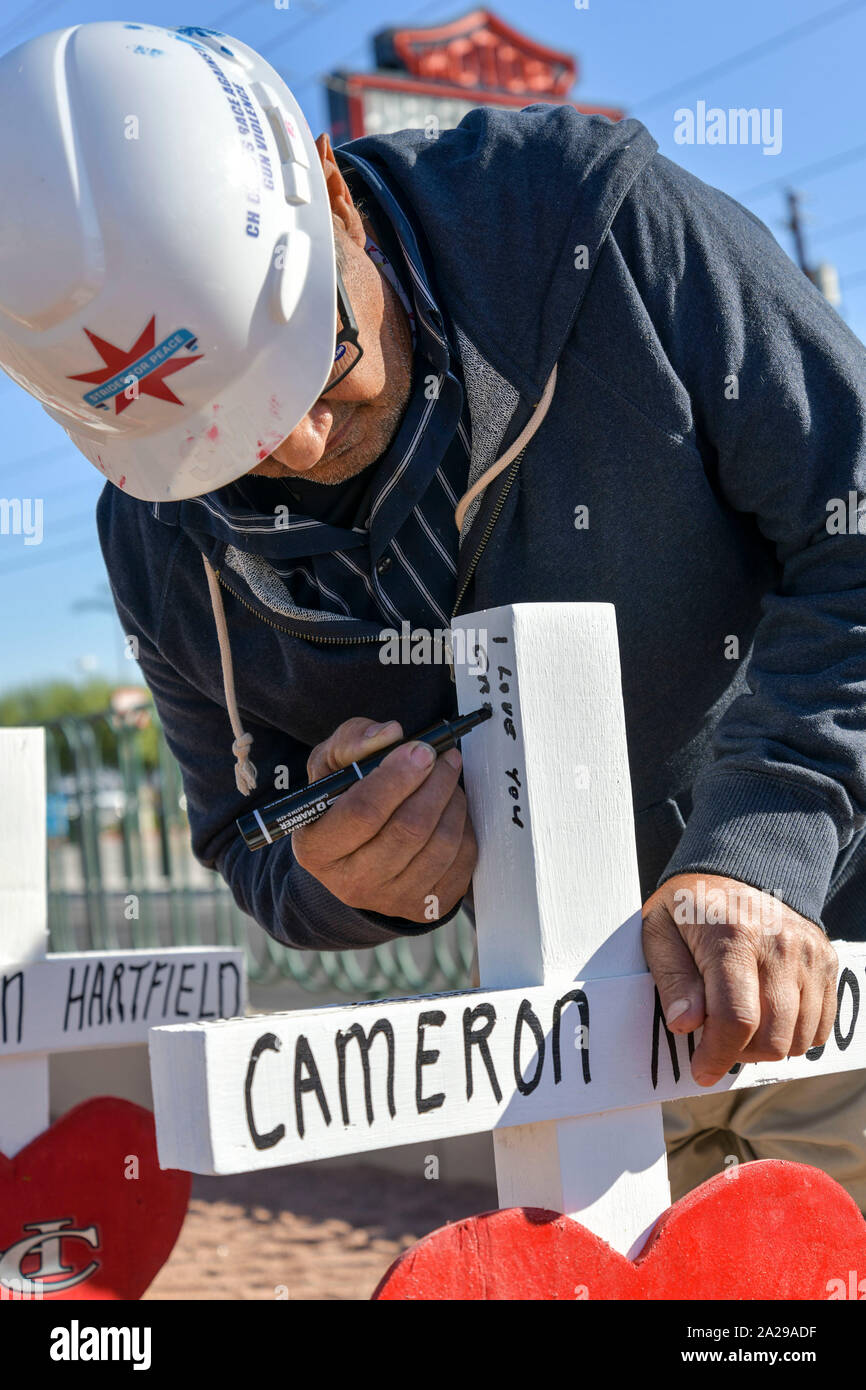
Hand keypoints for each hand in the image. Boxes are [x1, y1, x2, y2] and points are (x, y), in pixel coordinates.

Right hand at [292, 717, 476, 922]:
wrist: (355, 855)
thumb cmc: (342, 802)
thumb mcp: (330, 767)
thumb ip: (352, 741)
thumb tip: (391, 733)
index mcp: (317, 848)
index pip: (363, 813)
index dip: (397, 777)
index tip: (420, 749)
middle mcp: (351, 882)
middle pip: (408, 829)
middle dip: (435, 783)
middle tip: (444, 756)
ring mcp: (391, 899)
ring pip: (440, 844)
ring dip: (453, 801)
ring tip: (447, 778)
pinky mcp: (426, 906)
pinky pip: (461, 860)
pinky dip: (464, 827)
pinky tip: (451, 810)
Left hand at [642, 872, 837, 1085]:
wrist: (736, 872)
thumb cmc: (690, 909)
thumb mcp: (659, 932)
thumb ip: (671, 979)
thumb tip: (685, 1023)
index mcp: (733, 936)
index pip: (736, 1018)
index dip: (718, 1056)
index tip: (701, 1070)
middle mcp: (780, 944)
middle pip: (773, 1036)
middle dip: (740, 1054)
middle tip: (717, 1041)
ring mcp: (809, 953)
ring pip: (799, 1038)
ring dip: (767, 1046)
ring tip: (740, 1024)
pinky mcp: (826, 959)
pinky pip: (821, 1024)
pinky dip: (794, 1034)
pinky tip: (767, 1014)